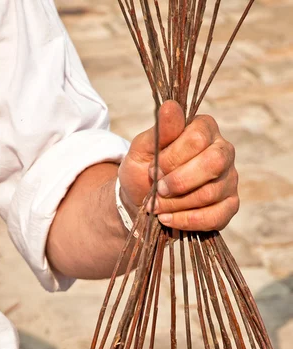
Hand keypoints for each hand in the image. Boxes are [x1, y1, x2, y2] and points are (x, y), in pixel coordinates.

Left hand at [118, 100, 238, 230]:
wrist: (141, 202)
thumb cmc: (143, 172)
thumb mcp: (141, 150)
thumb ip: (158, 131)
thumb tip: (170, 106)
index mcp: (204, 128)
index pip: (197, 138)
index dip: (171, 158)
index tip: (152, 171)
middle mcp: (223, 150)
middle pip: (214, 162)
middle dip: (179, 181)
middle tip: (157, 190)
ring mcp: (229, 179)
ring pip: (211, 192)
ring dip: (177, 204)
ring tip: (156, 207)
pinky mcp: (229, 206)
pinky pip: (216, 216)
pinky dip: (187, 221)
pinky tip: (167, 219)